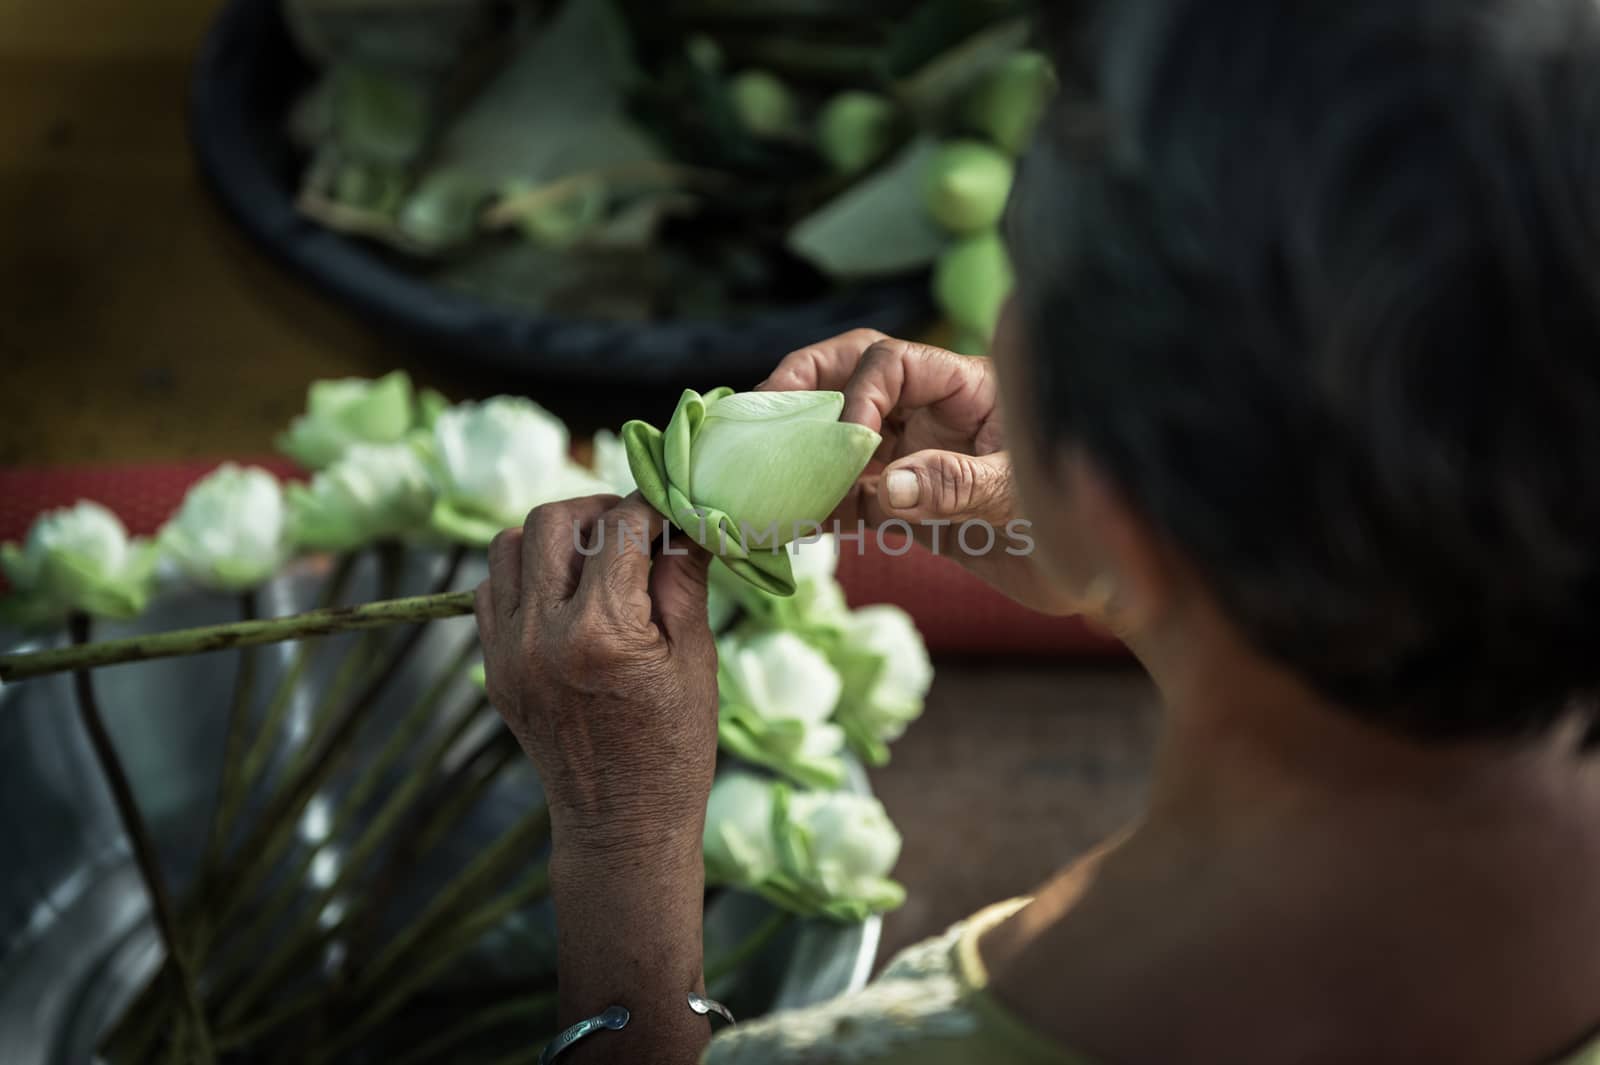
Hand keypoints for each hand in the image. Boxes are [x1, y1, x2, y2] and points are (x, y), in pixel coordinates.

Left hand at [474, 494, 718, 856]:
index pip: (620, 527)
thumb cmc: (674, 745)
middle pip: (552, 520)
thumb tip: (687, 517)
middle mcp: (542, 634)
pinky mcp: (492, 668)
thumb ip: (682, 579)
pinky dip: (525, 576)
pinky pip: (491, 590)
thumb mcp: (694, 658)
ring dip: (554, 538)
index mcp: (602, 631)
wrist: (620, 824)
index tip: (672, 508)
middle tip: (632, 527)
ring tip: (595, 558)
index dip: (652, 506)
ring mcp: (507, 652)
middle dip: (597, 510)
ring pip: (508, 546)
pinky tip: (565, 595)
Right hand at [760, 328, 1074, 613]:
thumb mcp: (1022, 500)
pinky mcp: (906, 502)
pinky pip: (848, 492)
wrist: (1096, 585)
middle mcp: (934, 412)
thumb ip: (956, 486)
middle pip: (851, 374)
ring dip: (800, 452)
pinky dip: (816, 506)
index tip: (847, 448)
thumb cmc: (1078, 527)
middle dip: (801, 388)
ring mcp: (916, 454)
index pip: (891, 362)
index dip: (858, 396)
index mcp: (969, 387)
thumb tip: (886, 486)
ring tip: (760, 478)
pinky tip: (790, 525)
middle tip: (756, 417)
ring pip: (840, 435)